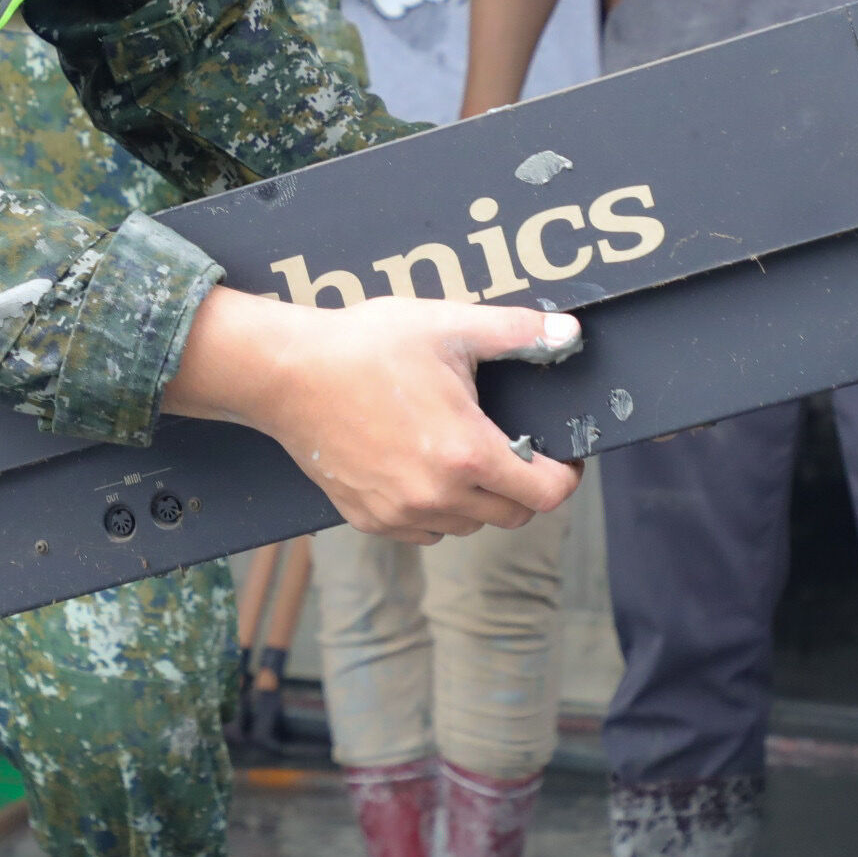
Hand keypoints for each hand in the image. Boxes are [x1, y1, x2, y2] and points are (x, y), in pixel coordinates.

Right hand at [163, 288, 583, 540]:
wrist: (287, 374)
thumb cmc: (366, 346)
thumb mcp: (448, 326)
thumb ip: (518, 333)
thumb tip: (570, 335)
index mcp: (467, 454)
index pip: (545, 495)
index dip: (564, 475)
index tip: (560, 456)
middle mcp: (438, 496)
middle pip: (512, 515)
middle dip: (524, 485)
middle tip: (513, 447)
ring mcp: (401, 513)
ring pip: (468, 525)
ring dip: (479, 499)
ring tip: (464, 454)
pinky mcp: (369, 519)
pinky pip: (425, 530)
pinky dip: (437, 509)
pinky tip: (423, 468)